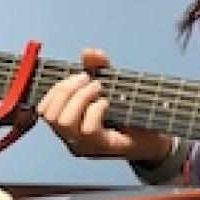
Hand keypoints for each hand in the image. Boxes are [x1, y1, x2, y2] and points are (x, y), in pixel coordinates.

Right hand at [36, 48, 172, 161]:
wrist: (156, 138)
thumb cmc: (131, 114)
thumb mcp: (113, 86)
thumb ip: (100, 68)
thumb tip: (89, 52)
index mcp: (68, 124)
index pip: (43, 109)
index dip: (56, 89)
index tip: (79, 76)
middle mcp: (71, 138)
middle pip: (51, 115)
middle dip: (67, 91)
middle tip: (91, 81)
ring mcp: (86, 146)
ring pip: (65, 122)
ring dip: (80, 98)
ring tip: (99, 88)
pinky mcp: (104, 148)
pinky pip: (88, 130)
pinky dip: (95, 109)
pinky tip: (107, 103)